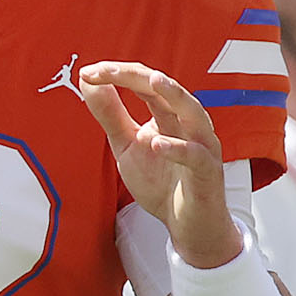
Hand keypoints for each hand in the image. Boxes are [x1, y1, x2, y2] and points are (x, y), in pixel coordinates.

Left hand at [78, 61, 242, 269]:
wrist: (187, 225)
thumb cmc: (162, 183)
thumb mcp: (126, 145)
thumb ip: (110, 115)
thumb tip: (88, 81)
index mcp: (168, 113)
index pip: (144, 83)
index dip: (117, 74)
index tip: (87, 73)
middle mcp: (188, 122)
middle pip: (165, 89)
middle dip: (135, 76)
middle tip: (105, 71)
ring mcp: (201, 145)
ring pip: (193, 112)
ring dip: (174, 95)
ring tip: (152, 82)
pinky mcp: (208, 172)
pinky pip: (196, 157)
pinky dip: (178, 149)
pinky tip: (157, 144)